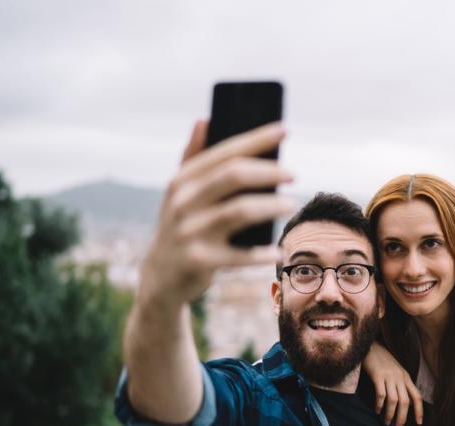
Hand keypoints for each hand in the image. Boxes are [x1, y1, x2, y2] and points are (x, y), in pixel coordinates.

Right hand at [137, 120, 294, 309]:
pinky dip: (260, 254)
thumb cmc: (181, 227)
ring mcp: (189, 232)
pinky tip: (277, 253)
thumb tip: (205, 119)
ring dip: (271, 207)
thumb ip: (192, 157)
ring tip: (290, 205)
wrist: (160, 277)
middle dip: (268, 172)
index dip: (256, 140)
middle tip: (293, 174)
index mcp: (182, 181)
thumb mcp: (180, 193)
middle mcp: (182, 202)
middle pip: (233, 176)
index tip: (284, 130)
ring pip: (240, 211)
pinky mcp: (199, 261)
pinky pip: (238, 255)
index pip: (224, 153)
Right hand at [363, 342, 422, 425]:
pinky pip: (381, 394)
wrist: (371, 346)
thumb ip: (402, 384)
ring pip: (394, 400)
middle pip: (405, 402)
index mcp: (406, 377)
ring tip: (387, 422)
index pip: (417, 396)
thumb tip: (405, 403)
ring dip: (391, 414)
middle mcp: (400, 378)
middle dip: (402, 417)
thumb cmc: (383, 360)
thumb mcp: (397, 371)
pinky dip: (379, 405)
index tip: (419, 423)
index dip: (419, 411)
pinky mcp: (378, 376)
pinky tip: (377, 411)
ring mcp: (389, 376)